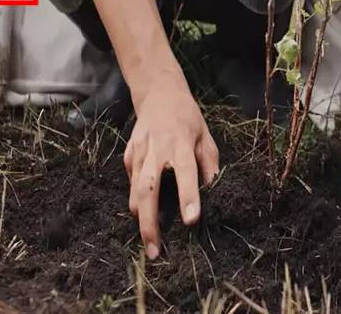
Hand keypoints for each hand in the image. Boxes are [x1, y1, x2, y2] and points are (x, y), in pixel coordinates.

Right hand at [85, 0, 218, 257]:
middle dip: (150, 220)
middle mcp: (157, 147)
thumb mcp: (206, 136)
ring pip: (135, 188)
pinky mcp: (128, 153)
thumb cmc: (188, 118)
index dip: (188, 196)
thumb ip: (209, 163)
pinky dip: (135, 198)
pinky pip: (130, 180)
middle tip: (155, 248)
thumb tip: (211, 191)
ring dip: (140, 216)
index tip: (190, 220)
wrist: (158, 93)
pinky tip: (141, 213)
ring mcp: (139, 150)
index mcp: (181, 142)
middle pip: (149, 188)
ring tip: (149, 242)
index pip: (186, 172)